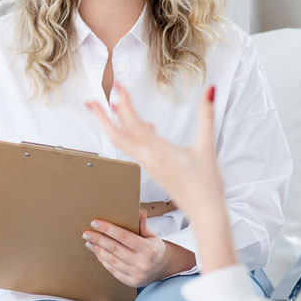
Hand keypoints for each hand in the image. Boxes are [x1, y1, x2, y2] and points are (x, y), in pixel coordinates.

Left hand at [84, 210, 194, 286]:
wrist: (162, 268)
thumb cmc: (154, 248)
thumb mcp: (152, 235)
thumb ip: (143, 225)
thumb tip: (139, 212)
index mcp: (148, 250)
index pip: (124, 237)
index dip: (108, 229)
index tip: (95, 223)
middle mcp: (142, 264)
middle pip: (115, 249)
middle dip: (99, 239)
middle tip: (86, 233)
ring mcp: (136, 275)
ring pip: (112, 261)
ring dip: (98, 250)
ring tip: (89, 242)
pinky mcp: (130, 282)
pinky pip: (113, 270)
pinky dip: (103, 261)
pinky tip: (97, 252)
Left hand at [86, 83, 224, 225]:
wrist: (204, 213)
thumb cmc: (207, 184)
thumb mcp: (207, 147)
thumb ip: (207, 116)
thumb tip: (211, 90)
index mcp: (159, 152)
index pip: (134, 124)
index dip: (124, 104)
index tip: (118, 87)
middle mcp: (149, 159)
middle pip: (117, 136)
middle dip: (102, 118)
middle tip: (90, 102)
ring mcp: (149, 166)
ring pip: (124, 144)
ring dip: (113, 126)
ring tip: (110, 108)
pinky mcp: (152, 170)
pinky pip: (135, 150)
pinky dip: (132, 135)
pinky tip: (145, 125)